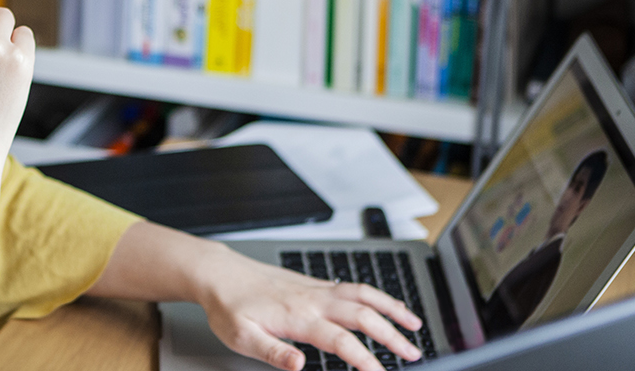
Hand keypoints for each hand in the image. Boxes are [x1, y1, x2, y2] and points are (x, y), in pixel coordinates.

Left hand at [193, 245, 423, 370]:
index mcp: (298, 317)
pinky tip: (386, 304)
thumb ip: (272, 352)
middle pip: (363, 315)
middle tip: (413, 355)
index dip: (365, 361)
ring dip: (392, 308)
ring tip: (414, 325)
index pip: (341, 342)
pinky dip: (377, 296)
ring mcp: (316, 288)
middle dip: (392, 336)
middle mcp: (313, 300)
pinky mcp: (314, 283)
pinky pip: (354, 287)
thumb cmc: (228, 305)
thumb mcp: (240, 337)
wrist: (220, 273)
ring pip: (364, 294)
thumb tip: (299, 365)